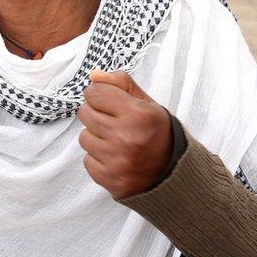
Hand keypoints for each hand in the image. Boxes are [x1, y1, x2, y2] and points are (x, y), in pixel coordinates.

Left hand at [78, 70, 172, 198]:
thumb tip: (94, 76)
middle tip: (112, 120)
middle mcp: (126, 137)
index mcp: (138, 114)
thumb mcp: (147, 103)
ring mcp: (117, 161)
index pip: (95, 93)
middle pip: (85, 113)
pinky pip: (87, 160)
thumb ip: (121, 84)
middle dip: (96, 113)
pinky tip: (115, 157)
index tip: (108, 101)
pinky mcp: (110, 179)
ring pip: (84, 137)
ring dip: (96, 137)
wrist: (172, 173)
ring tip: (115, 140)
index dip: (100, 94)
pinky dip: (98, 158)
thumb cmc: (157, 133)